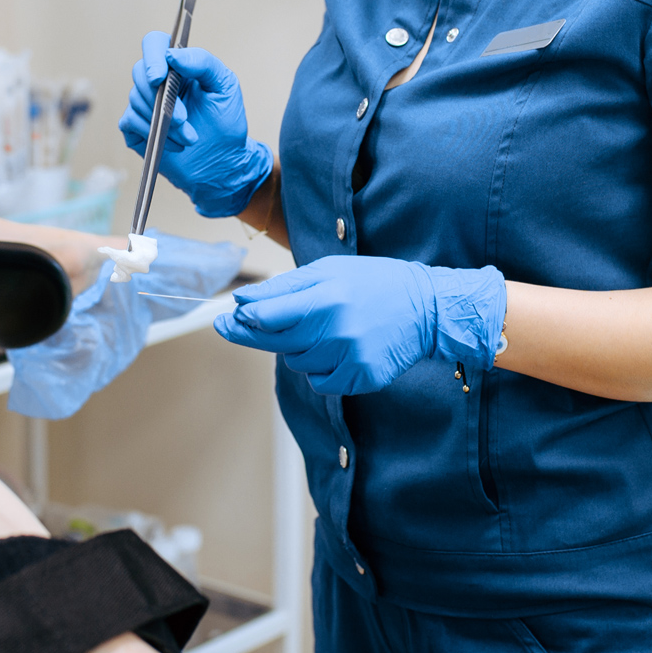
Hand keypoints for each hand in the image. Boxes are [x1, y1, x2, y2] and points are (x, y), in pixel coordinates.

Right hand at [120, 32, 271, 217]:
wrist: (222, 164)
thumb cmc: (225, 124)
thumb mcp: (225, 87)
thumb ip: (203, 62)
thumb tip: (172, 55)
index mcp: (178, 66)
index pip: (154, 44)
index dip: (152, 56)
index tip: (160, 77)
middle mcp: (158, 82)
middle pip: (140, 72)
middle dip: (162, 99)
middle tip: (184, 119)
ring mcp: (144, 104)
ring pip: (137, 100)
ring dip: (164, 121)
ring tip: (188, 136)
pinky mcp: (135, 127)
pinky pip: (131, 121)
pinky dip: (152, 133)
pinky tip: (175, 144)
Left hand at [216, 255, 507, 395]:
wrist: (426, 308)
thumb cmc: (372, 282)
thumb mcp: (329, 270)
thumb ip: (284, 287)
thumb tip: (242, 300)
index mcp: (327, 298)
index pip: (268, 317)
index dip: (241, 320)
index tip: (225, 319)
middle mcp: (337, 332)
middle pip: (275, 344)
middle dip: (254, 335)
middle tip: (236, 326)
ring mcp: (350, 359)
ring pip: (297, 363)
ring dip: (298, 348)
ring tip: (321, 328)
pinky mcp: (361, 378)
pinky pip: (320, 382)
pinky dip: (320, 368)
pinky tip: (337, 348)